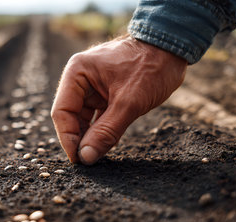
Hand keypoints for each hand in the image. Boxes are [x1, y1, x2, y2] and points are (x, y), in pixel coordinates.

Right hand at [51, 35, 186, 164]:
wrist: (173, 47)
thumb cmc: (152, 67)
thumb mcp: (129, 103)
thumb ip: (106, 132)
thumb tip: (86, 156)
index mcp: (78, 73)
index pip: (62, 111)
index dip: (67, 138)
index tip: (77, 159)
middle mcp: (80, 78)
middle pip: (71, 115)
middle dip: (80, 138)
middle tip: (89, 160)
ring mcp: (92, 85)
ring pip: (84, 117)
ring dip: (91, 135)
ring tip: (99, 153)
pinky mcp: (105, 92)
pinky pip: (97, 115)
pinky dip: (102, 129)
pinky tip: (108, 142)